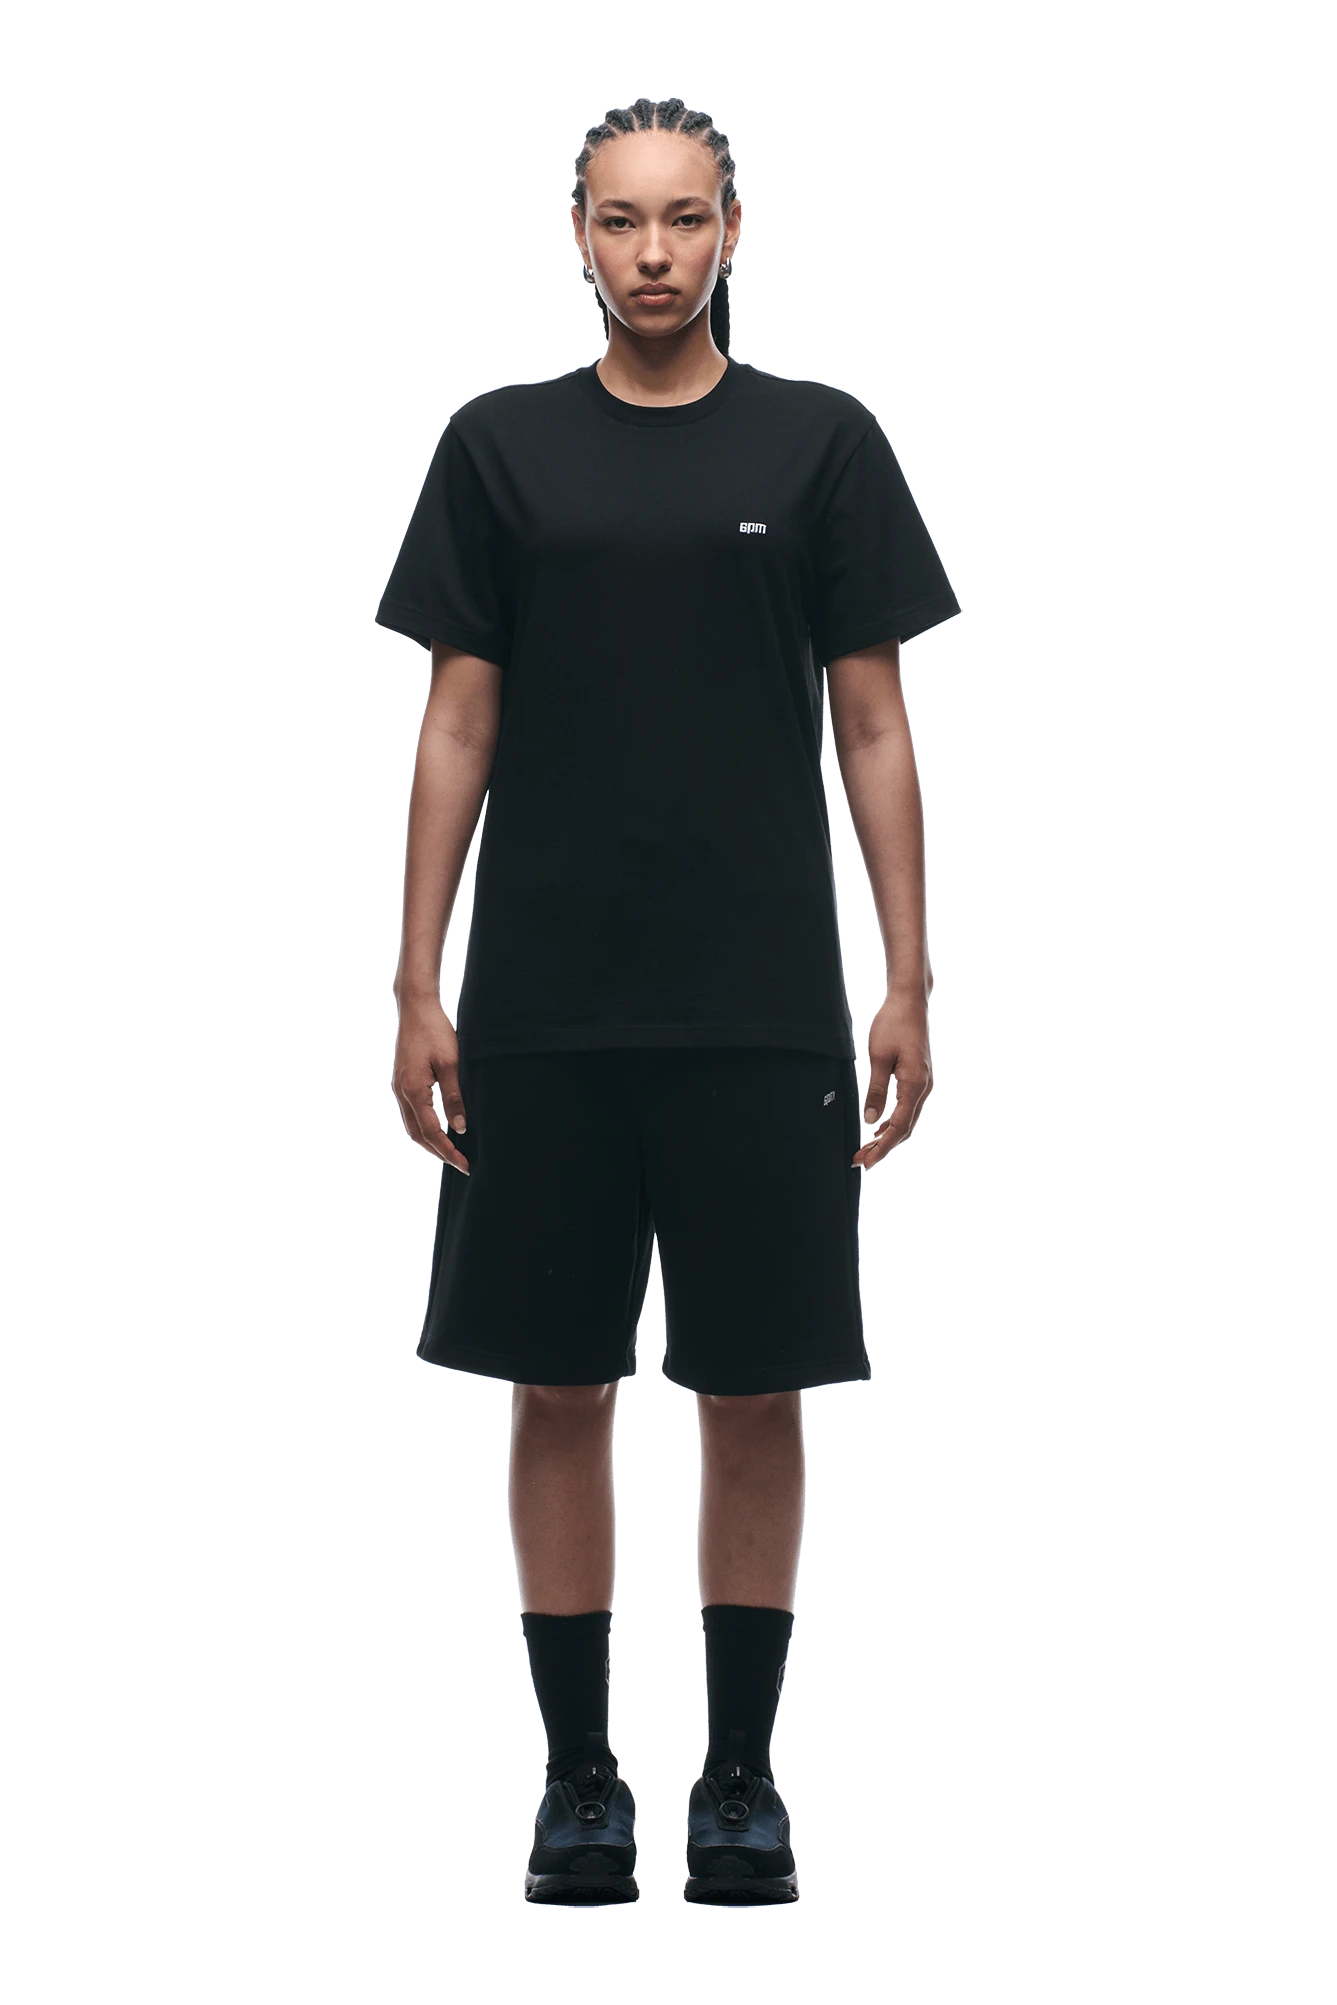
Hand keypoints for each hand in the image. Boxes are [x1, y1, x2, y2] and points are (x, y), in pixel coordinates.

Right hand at [391, 996, 469, 1173]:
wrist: (415, 1008)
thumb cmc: (435, 1032)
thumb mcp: (451, 1064)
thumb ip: (455, 1097)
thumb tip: (460, 1128)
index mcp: (414, 1091)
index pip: (432, 1132)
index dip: (448, 1151)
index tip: (464, 1164)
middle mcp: (402, 1093)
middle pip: (418, 1135)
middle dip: (439, 1152)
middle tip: (461, 1164)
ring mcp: (399, 1088)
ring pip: (413, 1126)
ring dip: (431, 1142)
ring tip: (451, 1152)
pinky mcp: (403, 1082)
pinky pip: (412, 1114)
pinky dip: (425, 1128)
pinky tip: (439, 1130)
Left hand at [852, 992, 932, 1167]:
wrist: (910, 1002)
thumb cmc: (894, 1024)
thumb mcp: (879, 1058)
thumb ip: (875, 1090)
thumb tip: (869, 1120)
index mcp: (915, 1084)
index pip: (898, 1125)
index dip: (881, 1145)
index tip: (865, 1160)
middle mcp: (924, 1087)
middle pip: (905, 1127)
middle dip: (883, 1145)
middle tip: (860, 1159)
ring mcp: (924, 1082)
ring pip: (907, 1118)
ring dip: (888, 1134)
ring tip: (867, 1146)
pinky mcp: (919, 1077)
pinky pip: (908, 1106)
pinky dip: (894, 1120)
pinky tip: (880, 1126)